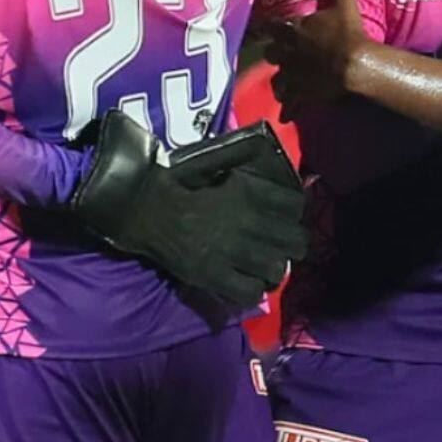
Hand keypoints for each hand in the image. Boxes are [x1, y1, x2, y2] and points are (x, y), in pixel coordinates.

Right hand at [70, 113, 304, 310]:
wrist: (145, 207)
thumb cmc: (178, 183)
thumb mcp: (215, 164)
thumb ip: (242, 163)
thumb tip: (262, 149)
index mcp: (249, 192)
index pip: (295, 204)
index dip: (295, 211)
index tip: (287, 215)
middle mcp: (248, 223)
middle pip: (296, 241)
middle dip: (292, 244)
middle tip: (281, 246)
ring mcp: (233, 252)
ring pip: (276, 269)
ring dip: (273, 269)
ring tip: (265, 267)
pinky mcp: (214, 276)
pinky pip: (250, 292)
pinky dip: (251, 290)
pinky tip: (245, 283)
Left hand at [265, 0, 367, 113]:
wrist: (355, 64)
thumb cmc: (349, 33)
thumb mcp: (345, 2)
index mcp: (294, 30)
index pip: (272, 27)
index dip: (267, 28)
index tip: (263, 29)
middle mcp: (288, 53)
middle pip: (272, 54)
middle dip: (274, 53)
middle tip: (276, 54)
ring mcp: (294, 75)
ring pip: (277, 80)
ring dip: (278, 81)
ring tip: (280, 84)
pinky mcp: (303, 93)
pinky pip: (292, 103)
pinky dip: (288, 109)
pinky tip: (285, 116)